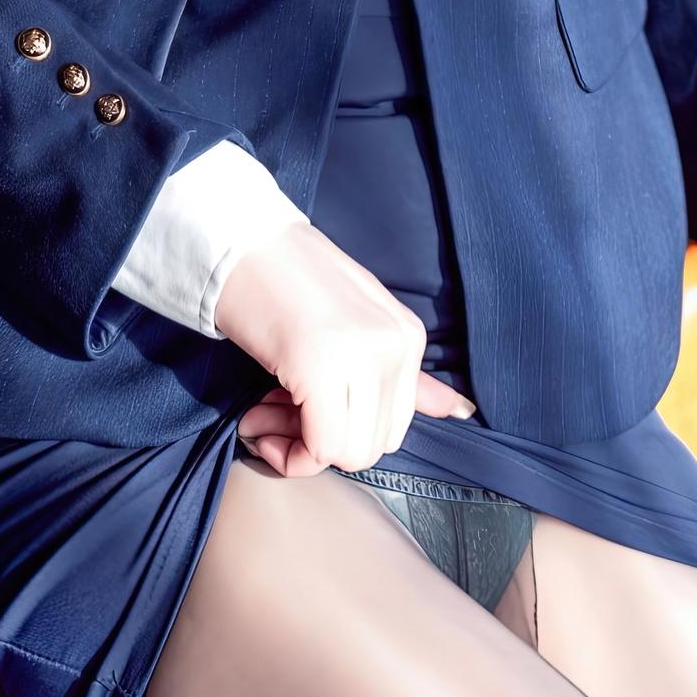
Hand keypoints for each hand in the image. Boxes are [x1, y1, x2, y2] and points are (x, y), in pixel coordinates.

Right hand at [216, 216, 478, 477]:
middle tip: (271, 414)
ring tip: (260, 414)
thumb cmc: (285, 282)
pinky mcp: (321, 367)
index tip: (296, 411)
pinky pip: (320, 447)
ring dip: (296, 449)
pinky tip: (255, 418)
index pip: (393, 428)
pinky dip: (285, 452)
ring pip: (348, 454)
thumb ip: (406, 377)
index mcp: (408, 337)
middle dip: (319, 447)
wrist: (236, 242)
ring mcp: (363, 356)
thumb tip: (459, 410)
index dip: (341, 434)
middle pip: (372, 448)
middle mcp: (395, 347)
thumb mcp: (355, 326)